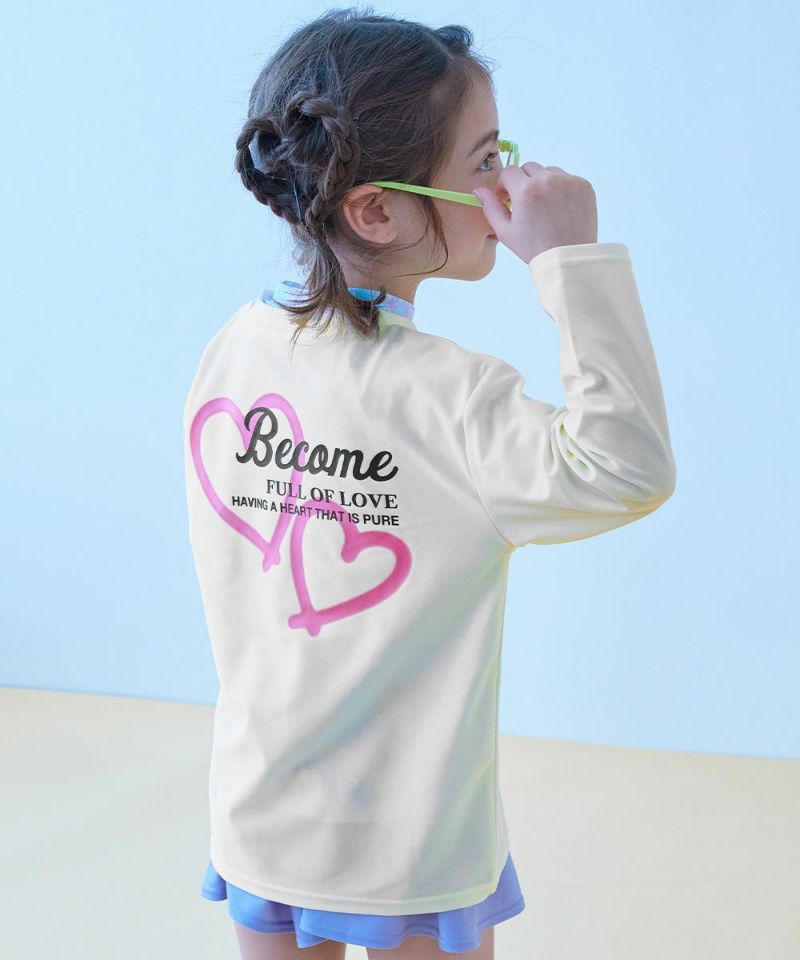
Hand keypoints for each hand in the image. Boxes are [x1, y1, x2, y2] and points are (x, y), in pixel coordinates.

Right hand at [473, 162, 598, 263]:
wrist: (568, 259)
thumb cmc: (534, 248)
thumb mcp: (506, 232)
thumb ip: (491, 207)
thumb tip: (478, 190)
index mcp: (526, 190)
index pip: (509, 172)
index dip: (504, 185)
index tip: (507, 198)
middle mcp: (548, 180)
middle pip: (529, 167)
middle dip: (523, 182)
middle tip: (526, 204)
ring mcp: (568, 181)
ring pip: (549, 171)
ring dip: (543, 183)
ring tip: (544, 207)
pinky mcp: (584, 185)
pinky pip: (567, 179)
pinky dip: (561, 189)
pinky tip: (559, 208)